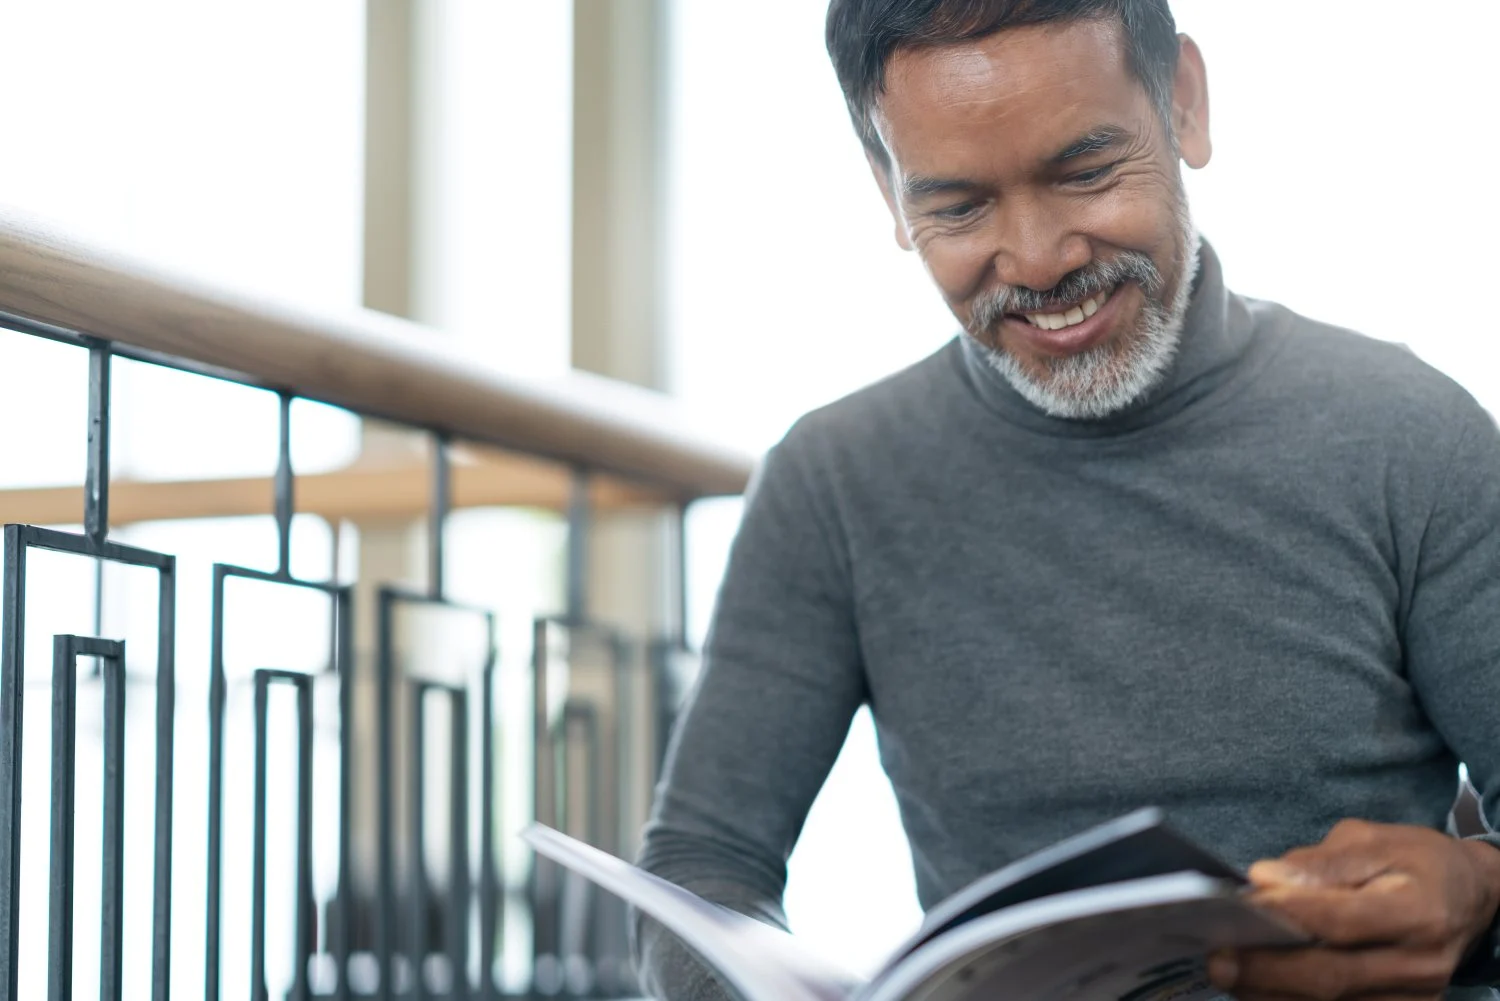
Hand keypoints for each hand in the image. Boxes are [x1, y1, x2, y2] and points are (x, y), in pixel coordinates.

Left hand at [1207, 819, 1499, 1000]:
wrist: (1468, 899)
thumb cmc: (1414, 863)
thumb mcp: (1374, 842)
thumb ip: (1321, 863)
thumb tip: (1265, 878)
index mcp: (1417, 911)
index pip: (1343, 921)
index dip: (1290, 916)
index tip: (1243, 906)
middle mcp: (1419, 964)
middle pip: (1332, 975)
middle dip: (1267, 969)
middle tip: (1217, 958)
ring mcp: (1412, 998)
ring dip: (1270, 992)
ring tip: (1227, 972)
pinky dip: (1290, 1000)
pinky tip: (1255, 987)